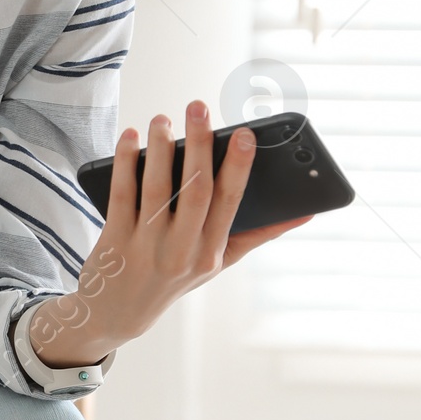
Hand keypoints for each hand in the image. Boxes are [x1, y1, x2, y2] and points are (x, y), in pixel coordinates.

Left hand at [29, 102, 310, 367]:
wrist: (118, 313)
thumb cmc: (175, 278)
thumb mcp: (219, 262)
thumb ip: (257, 235)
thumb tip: (306, 212)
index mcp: (212, 253)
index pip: (229, 203)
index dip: (238, 168)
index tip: (245, 135)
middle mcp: (181, 251)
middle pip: (195, 190)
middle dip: (199, 145)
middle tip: (198, 107)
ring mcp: (146, 246)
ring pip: (157, 187)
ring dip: (161, 148)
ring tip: (164, 118)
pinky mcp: (114, 240)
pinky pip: (122, 192)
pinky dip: (125, 161)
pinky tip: (130, 137)